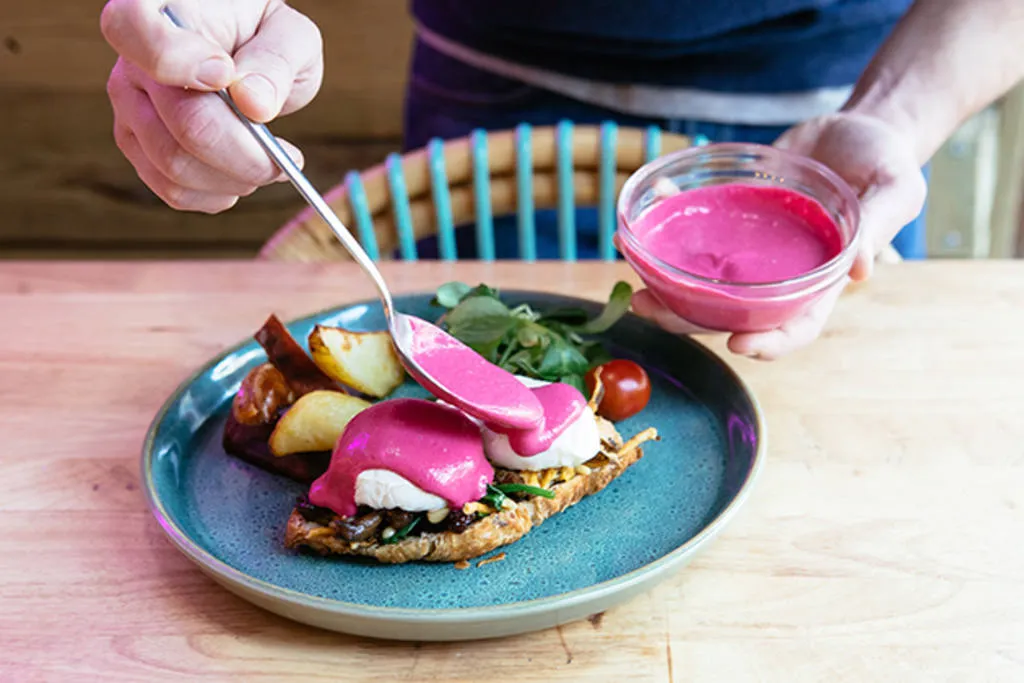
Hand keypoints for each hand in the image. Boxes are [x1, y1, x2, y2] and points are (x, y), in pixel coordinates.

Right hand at [100, 0, 323, 212]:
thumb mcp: (287, 33)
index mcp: (154, 12)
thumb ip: (275, 60)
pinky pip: (173, 190)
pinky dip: (219, 194)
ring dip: (238, 178)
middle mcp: (130, 66)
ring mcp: (130, 113)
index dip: (180, 61)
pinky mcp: (141, 152)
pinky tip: (244, 176)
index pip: (133, 30)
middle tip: (287, 157)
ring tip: (270, 163)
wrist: (247, 53)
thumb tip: (254, 104)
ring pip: (177, 167)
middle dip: (246, 152)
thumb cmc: (263, 35)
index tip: (227, 74)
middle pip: (182, 124)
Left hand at [631, 112, 926, 359]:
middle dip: (686, 318)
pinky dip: (672, 215)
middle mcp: (779, 274)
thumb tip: (863, 268)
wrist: (861, 127)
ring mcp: (753, 249)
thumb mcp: (897, 188)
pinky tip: (652, 198)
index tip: (738, 343)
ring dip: (664, 283)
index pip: (796, 325)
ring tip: (628, 274)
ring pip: (705, 279)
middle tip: (646, 308)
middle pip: (732, 311)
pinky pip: (700, 227)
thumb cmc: (887, 163)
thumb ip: (881, 223)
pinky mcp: (736, 216)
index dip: (770, 342)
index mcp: (821, 280)